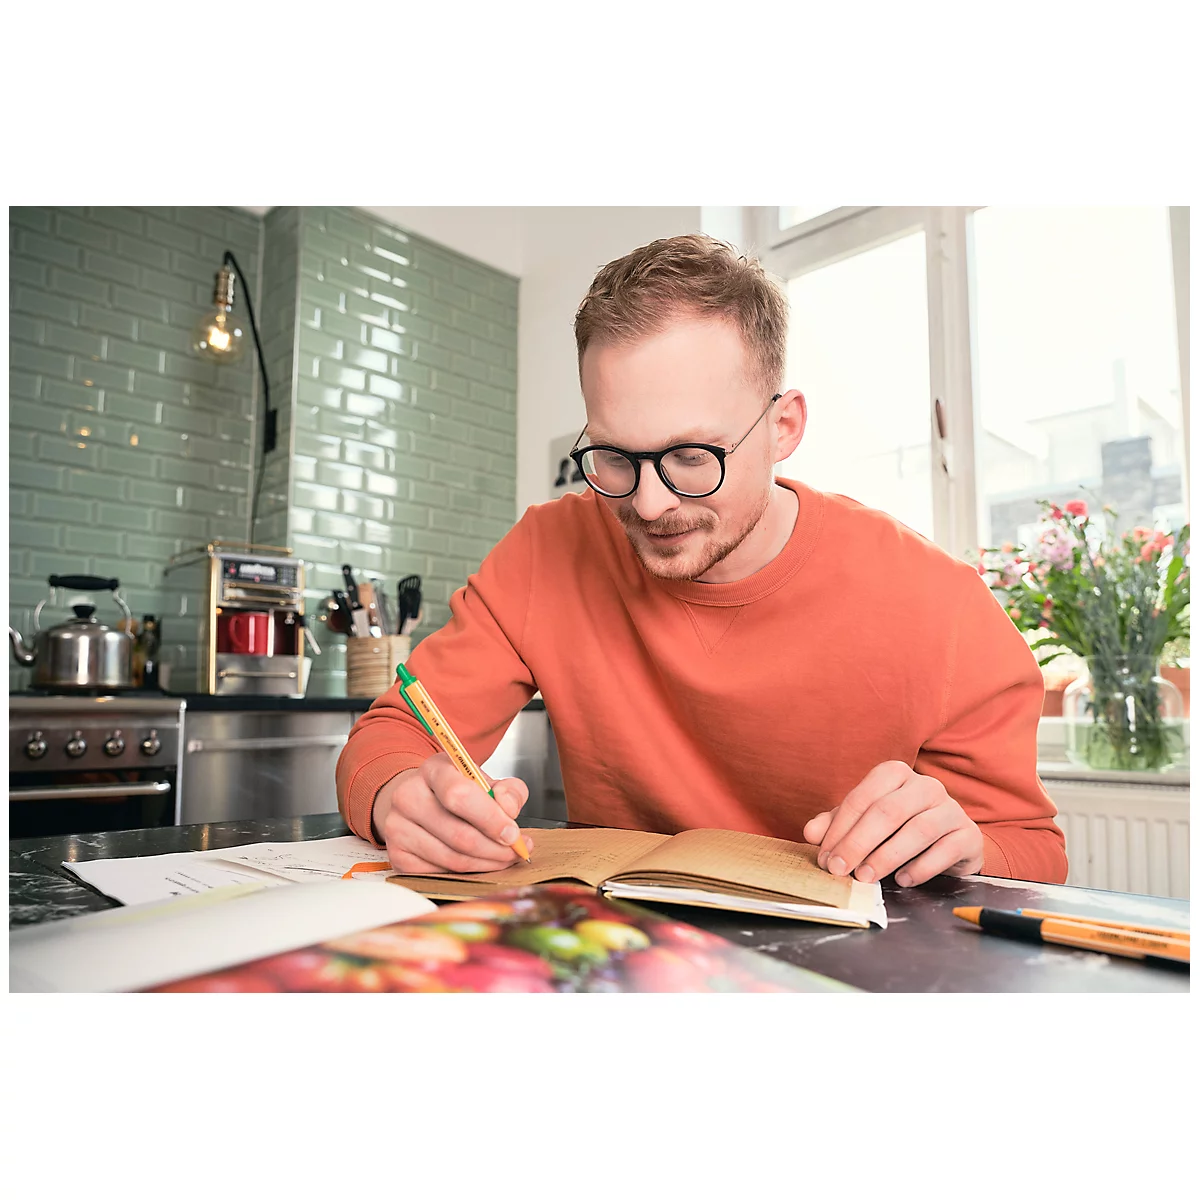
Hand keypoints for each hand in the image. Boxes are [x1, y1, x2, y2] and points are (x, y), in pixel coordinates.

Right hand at [372, 752, 533, 873]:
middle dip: (495, 849)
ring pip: (451, 858)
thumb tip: (509, 810)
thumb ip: (509, 791)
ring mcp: (397, 826)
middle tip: (515, 851)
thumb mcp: (485, 780)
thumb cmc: (455, 791)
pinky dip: (465, 873)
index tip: (513, 833)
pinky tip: (477, 862)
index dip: (491, 819)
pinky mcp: (396, 854)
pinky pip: (438, 873)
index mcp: (434, 769)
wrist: (418, 800)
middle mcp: (408, 795)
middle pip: (458, 834)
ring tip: (502, 858)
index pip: (459, 795)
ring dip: (485, 863)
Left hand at [803, 761, 983, 886]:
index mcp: (895, 774)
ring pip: (917, 830)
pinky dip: (921, 867)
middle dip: (858, 843)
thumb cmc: (899, 828)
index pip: (862, 798)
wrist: (949, 843)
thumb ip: (836, 824)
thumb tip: (811, 832)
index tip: (825, 857)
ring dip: (887, 857)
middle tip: (840, 870)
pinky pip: (945, 850)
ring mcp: (951, 808)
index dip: (840, 829)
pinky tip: (903, 880)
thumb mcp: (864, 823)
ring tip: (866, 877)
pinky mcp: (968, 834)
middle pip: (887, 812)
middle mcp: (925, 785)